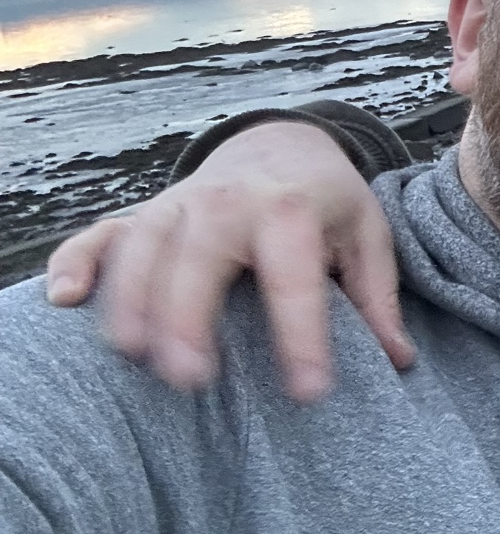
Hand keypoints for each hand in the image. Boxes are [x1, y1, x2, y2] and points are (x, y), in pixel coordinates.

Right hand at [43, 121, 414, 399]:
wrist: (284, 142)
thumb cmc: (329, 203)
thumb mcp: (367, 237)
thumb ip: (377, 298)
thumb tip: (400, 362)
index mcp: (292, 207)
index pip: (295, 274)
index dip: (303, 334)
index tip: (310, 391)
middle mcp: (229, 201)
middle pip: (200, 254)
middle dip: (191, 314)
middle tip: (192, 379)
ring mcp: (179, 204)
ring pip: (143, 247)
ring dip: (132, 300)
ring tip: (132, 357)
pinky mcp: (145, 214)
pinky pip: (101, 234)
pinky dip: (78, 261)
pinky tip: (65, 298)